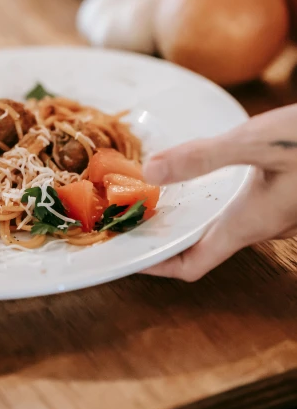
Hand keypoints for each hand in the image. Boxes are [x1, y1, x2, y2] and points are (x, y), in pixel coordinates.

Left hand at [142, 104, 296, 280]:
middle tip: (132, 218)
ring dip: (189, 217)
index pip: (193, 265)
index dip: (157, 265)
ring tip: (157, 195)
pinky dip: (212, 199)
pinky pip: (241, 208)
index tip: (127, 256)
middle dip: (167, 236)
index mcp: (249, 223)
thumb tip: (150, 172)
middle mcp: (263, 227)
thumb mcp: (256, 142)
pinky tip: (202, 175)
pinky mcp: (289, 196)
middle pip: (204, 247)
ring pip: (224, 226)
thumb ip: (203, 157)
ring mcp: (279, 213)